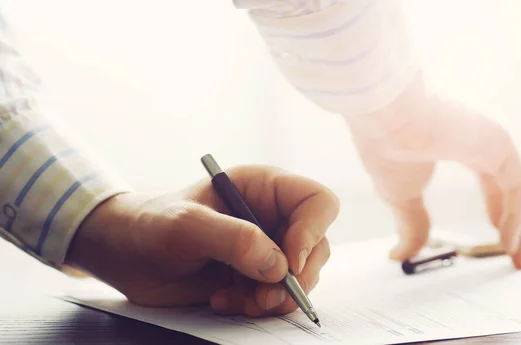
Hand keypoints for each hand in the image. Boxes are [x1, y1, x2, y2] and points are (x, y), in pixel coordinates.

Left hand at [65, 165, 338, 316]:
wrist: (127, 255)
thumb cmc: (151, 225)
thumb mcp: (186, 226)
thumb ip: (233, 239)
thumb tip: (279, 267)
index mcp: (263, 188)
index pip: (316, 202)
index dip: (313, 231)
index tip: (290, 263)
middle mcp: (272, 216)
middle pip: (316, 246)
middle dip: (295, 277)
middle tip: (264, 297)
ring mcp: (266, 248)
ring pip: (302, 276)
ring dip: (275, 297)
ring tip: (238, 302)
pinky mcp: (254, 276)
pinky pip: (277, 297)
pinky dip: (258, 307)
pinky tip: (224, 301)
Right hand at [344, 72, 520, 268]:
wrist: (379, 114)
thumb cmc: (384, 142)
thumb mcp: (399, 197)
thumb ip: (411, 224)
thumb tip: (401, 255)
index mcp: (462, 147)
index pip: (496, 186)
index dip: (501, 215)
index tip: (501, 241)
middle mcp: (483, 143)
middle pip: (517, 191)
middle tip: (520, 259)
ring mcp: (492, 140)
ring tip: (519, 260)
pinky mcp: (497, 141)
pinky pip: (518, 186)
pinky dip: (516, 217)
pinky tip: (507, 241)